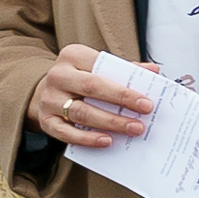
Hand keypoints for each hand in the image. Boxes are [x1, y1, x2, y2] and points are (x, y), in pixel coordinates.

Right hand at [28, 44, 156, 149]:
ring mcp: (49, 99)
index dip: (125, 86)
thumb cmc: (79, 79)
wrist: (45, 92)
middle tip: (144, 116)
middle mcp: (58, 76)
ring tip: (132, 129)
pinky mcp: (46, 120)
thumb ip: (123, 69)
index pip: (102, 68)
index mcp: (73, 56)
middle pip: (91, 88)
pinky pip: (66, 133)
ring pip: (81, 112)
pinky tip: (107, 141)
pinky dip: (87, 139)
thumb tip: (153, 71)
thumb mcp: (97, 67)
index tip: (147, 102)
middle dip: (121, 101)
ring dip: (109, 122)